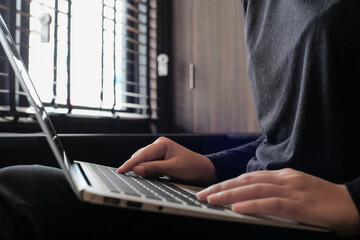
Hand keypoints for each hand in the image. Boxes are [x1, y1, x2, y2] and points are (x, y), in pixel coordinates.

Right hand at [117, 137, 216, 184]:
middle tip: (124, 176)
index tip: (120, 170)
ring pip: (143, 161)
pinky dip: (145, 170)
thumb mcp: (172, 169)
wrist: (204, 170)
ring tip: (132, 176)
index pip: (142, 155)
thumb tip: (136, 169)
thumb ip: (154, 168)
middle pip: (140, 157)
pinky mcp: (160, 159)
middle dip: (133, 166)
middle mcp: (159, 146)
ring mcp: (159, 152)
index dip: (130, 164)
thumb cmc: (192, 167)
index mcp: (162, 144)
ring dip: (139, 168)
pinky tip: (143, 175)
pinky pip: (148, 164)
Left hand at [197, 168, 359, 235]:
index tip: (212, 188)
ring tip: (212, 200)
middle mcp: (284, 179)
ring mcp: (292, 189)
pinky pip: (271, 203)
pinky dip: (251, 204)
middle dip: (222, 187)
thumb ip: (275, 192)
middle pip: (246, 180)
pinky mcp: (300, 204)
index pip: (249, 176)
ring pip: (254, 189)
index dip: (228, 182)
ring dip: (230, 194)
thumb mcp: (296, 191)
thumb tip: (252, 197)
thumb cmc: (323, 200)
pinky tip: (237, 207)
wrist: (353, 204)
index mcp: (282, 175)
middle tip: (203, 194)